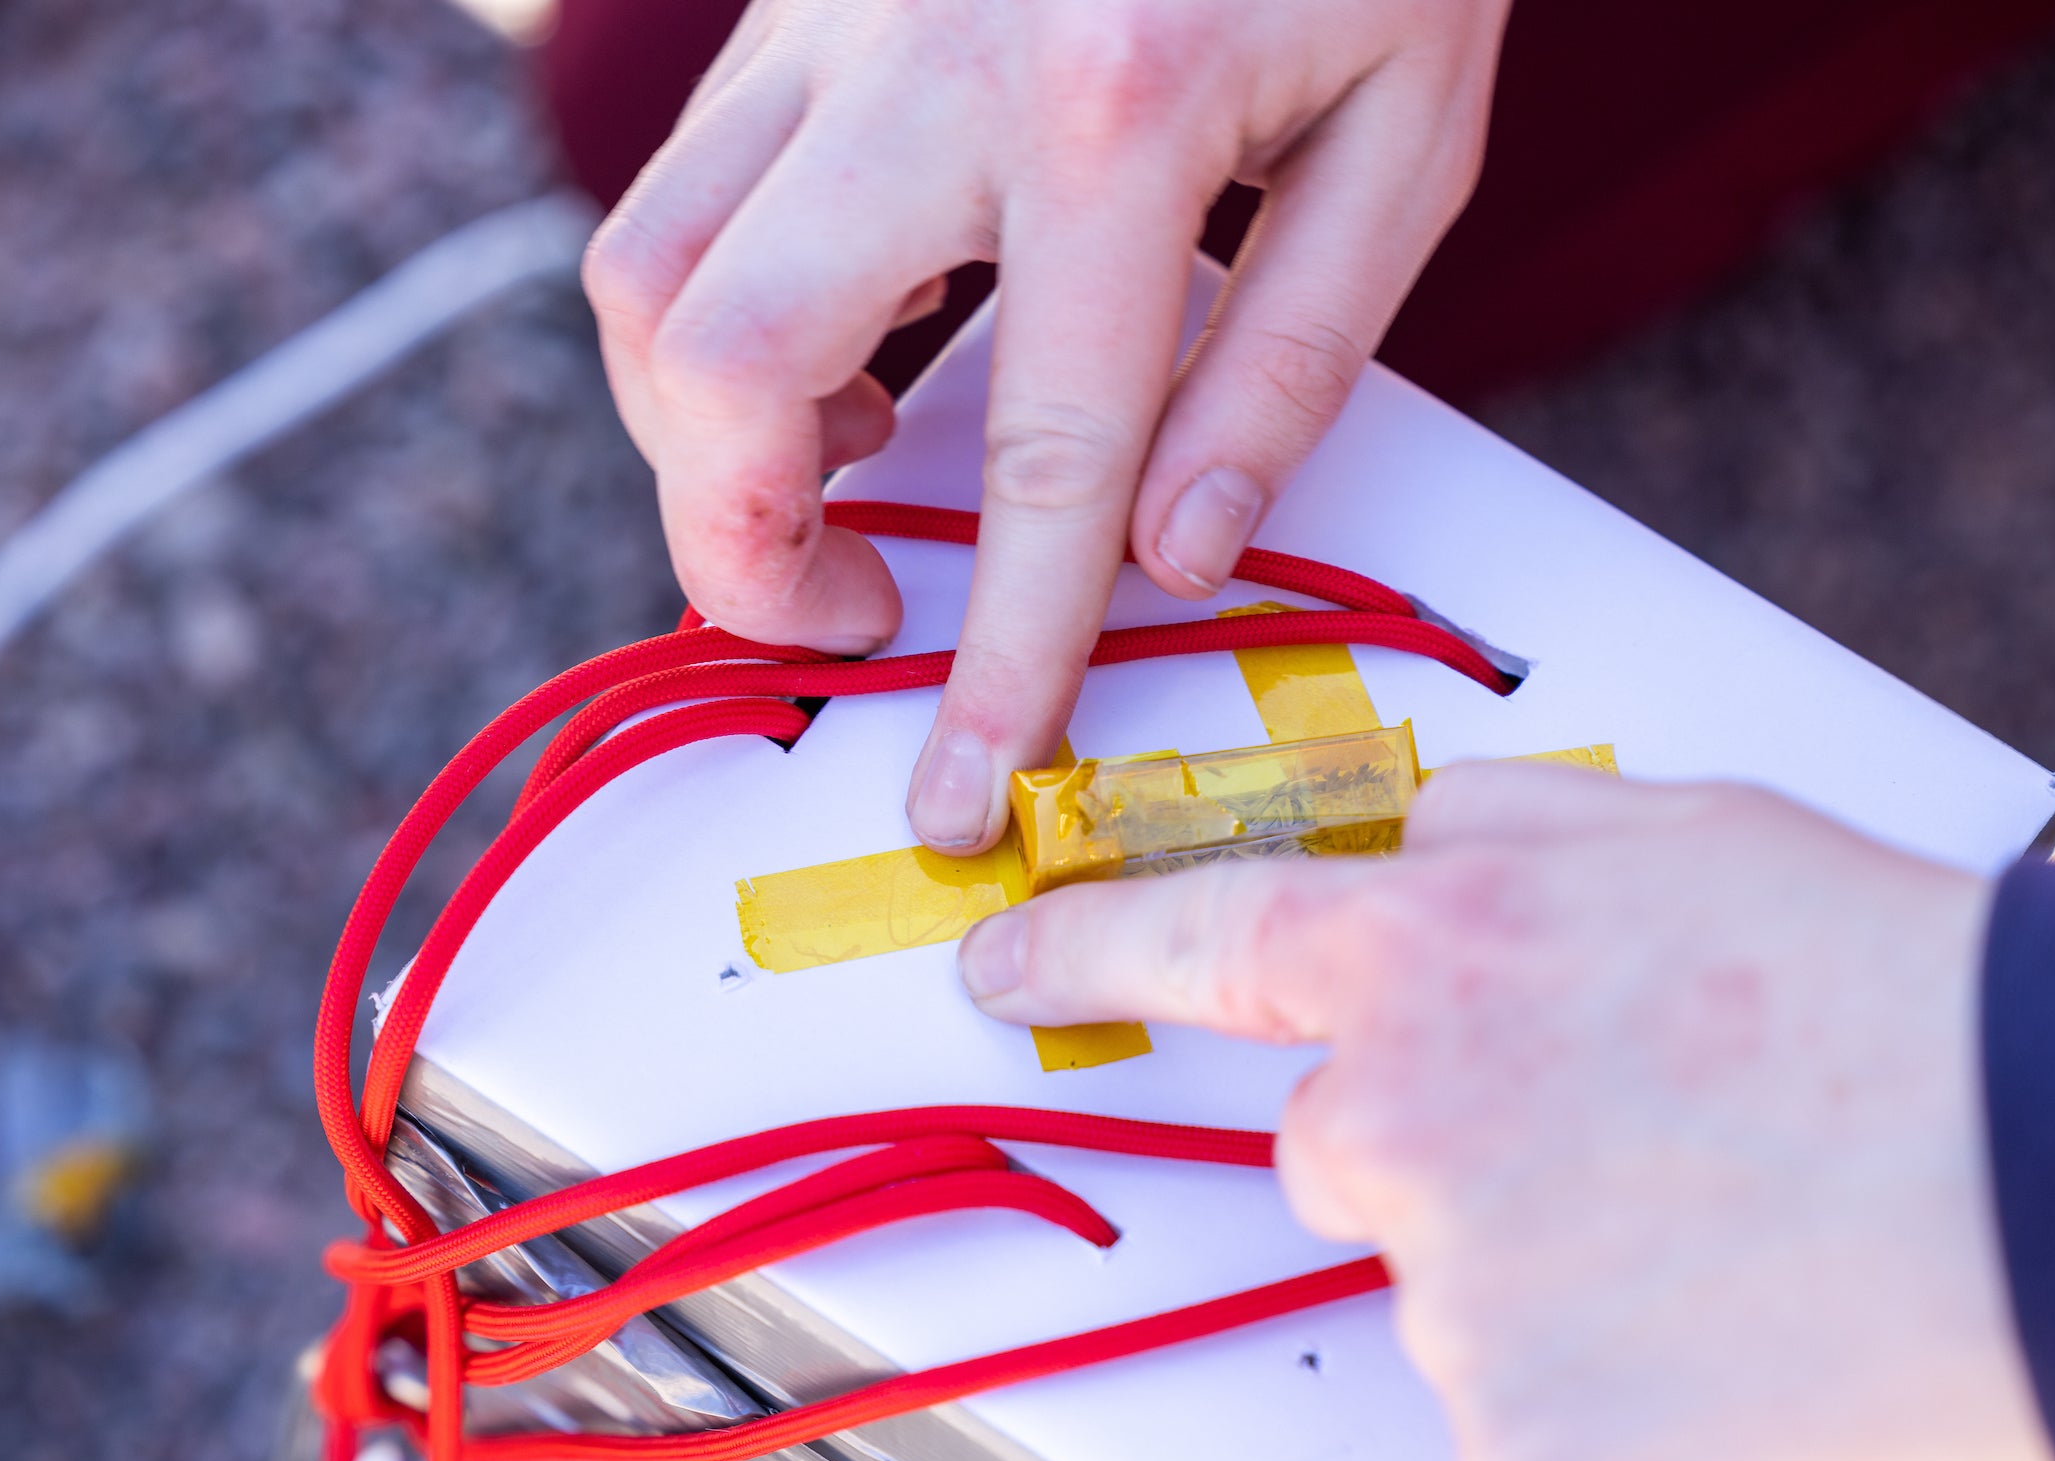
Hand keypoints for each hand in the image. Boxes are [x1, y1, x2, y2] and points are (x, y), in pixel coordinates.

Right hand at [582, 0, 1510, 849]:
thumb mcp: (1406, 132)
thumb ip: (1289, 357)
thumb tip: (1176, 553)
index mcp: (1127, 111)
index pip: (1043, 454)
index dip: (1000, 652)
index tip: (963, 789)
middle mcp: (934, 63)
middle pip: (732, 361)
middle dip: (745, 550)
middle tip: (849, 613)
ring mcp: (829, 16)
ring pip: (649, 274)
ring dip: (700, 442)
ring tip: (847, 484)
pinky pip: (680, 195)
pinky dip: (719, 326)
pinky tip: (841, 350)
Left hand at [956, 762, 2054, 1460]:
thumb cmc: (1893, 987)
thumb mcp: (1677, 829)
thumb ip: (1491, 827)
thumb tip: (1393, 836)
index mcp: (1426, 951)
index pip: (1187, 941)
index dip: (1079, 951)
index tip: (998, 968)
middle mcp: (1395, 1123)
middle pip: (1335, 1149)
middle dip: (1441, 1146)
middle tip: (1628, 1142)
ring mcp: (1450, 1305)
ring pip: (1439, 1293)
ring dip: (1542, 1278)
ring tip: (1710, 1239)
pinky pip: (1513, 1433)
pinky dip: (1596, 1409)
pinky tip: (1716, 1348)